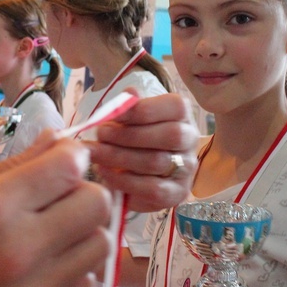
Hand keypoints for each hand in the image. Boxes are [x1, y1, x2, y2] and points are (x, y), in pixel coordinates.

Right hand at [0, 135, 111, 286]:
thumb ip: (11, 165)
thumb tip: (56, 139)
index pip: (69, 166)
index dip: (73, 154)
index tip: (65, 157)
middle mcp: (19, 251)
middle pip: (97, 205)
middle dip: (83, 191)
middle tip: (61, 195)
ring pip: (99, 247)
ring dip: (82, 234)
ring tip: (53, 234)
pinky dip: (75, 274)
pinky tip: (48, 268)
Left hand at [88, 91, 199, 212]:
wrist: (133, 170)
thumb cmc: (131, 135)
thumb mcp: (129, 115)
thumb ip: (129, 104)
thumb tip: (130, 94)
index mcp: (181, 114)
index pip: (175, 107)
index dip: (143, 109)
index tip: (113, 114)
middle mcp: (190, 140)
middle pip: (170, 135)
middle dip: (130, 134)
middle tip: (100, 134)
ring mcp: (186, 168)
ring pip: (157, 162)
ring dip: (120, 157)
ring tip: (96, 152)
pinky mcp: (176, 193)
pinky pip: (153, 189)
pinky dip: (124, 180)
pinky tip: (105, 172)